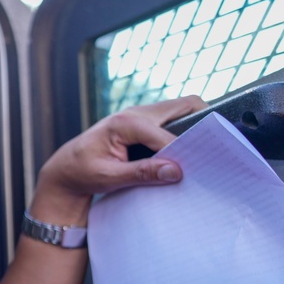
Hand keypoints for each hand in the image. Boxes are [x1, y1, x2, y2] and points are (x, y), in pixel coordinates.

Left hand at [31, 95, 206, 223]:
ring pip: (182, 111)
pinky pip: (173, 121)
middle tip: (217, 149)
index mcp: (125, 123)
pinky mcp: (143, 123)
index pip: (168, 136)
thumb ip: (141, 174)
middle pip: (185, 106)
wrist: (65, 169)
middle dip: (203, 124)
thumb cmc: (81, 172)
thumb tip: (175, 172)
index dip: (186, 152)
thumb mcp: (108, 177)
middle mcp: (135, 113)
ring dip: (195, 128)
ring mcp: (140, 115)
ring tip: (206, 153)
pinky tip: (189, 153)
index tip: (201, 170)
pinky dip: (185, 131)